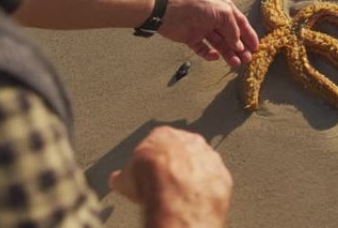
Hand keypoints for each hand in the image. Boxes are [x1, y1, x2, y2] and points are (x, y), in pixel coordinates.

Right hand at [109, 127, 232, 227]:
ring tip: (181, 197)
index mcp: (165, 134)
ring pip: (201, 167)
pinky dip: (207, 192)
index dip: (152, 161)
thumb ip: (123, 176)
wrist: (176, 195)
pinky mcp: (222, 176)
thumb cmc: (150, 181)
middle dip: (176, 167)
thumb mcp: (126, 179)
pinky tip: (196, 203)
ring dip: (194, 179)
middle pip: (183, 152)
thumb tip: (115, 180)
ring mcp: (209, 158)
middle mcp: (191, 140)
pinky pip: (215, 183)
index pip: (158, 143)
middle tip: (166, 186)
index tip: (148, 174)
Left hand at [159, 0, 258, 66]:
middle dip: (240, 47)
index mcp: (223, 7)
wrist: (169, 10)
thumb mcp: (223, 12)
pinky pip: (203, 49)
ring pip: (219, 44)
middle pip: (230, 35)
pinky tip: (215, 57)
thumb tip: (238, 44)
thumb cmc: (197, 5)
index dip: (248, 35)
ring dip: (228, 53)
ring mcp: (202, 28)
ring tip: (236, 63)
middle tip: (247, 59)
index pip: (240, 22)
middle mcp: (214, 18)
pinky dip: (210, 54)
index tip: (256, 48)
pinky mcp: (191, 38)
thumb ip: (233, 29)